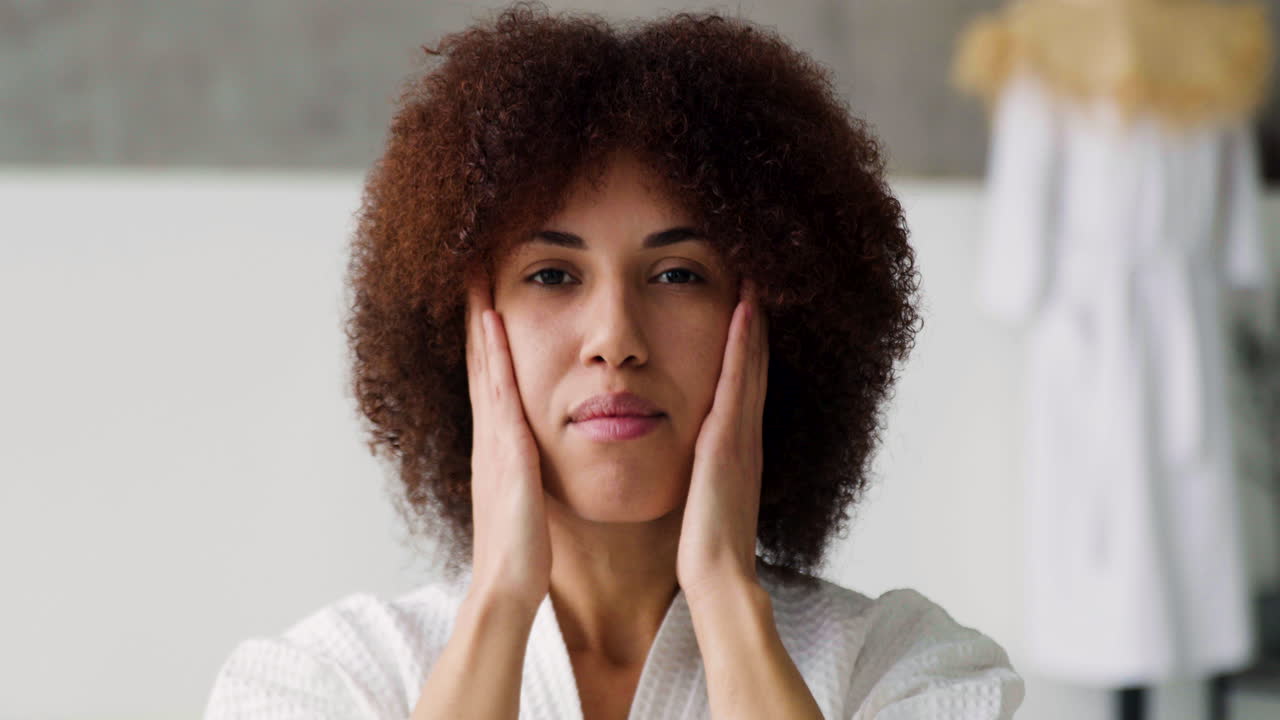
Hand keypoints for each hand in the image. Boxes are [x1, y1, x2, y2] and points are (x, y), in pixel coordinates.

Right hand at [464, 273, 551, 615]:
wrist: (508, 587)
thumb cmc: (524, 550)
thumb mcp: (526, 499)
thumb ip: (526, 473)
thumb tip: (531, 460)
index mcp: (498, 445)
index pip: (490, 378)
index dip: (486, 337)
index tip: (486, 296)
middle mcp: (489, 434)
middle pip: (478, 362)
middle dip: (474, 315)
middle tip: (471, 268)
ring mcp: (493, 439)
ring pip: (483, 365)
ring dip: (478, 319)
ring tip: (476, 274)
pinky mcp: (505, 449)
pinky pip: (497, 388)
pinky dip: (491, 352)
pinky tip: (493, 320)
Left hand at [676, 278, 768, 600]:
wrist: (718, 578)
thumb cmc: (704, 547)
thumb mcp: (702, 499)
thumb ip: (700, 475)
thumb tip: (691, 464)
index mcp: (736, 449)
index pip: (743, 384)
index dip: (746, 345)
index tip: (743, 307)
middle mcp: (745, 435)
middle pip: (754, 365)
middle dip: (755, 323)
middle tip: (756, 278)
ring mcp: (741, 436)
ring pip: (751, 364)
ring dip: (753, 321)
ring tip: (753, 278)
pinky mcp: (730, 441)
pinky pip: (739, 382)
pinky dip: (744, 344)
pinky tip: (743, 310)